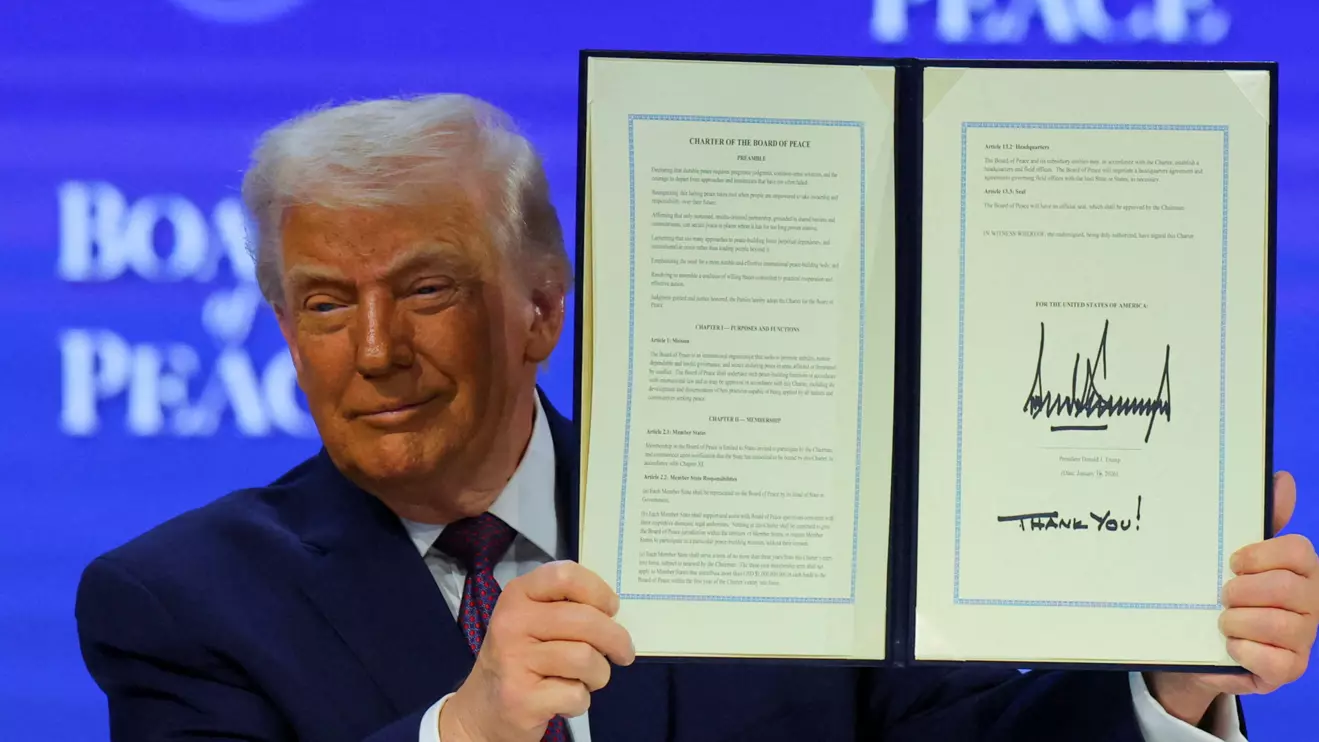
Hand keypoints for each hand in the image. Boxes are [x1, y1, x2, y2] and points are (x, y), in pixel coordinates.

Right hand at [439, 561, 635, 741]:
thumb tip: (614, 613)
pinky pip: (576, 694)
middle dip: (616, 640)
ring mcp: (514, 660)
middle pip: (586, 620)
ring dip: (599, 674)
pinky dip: (580, 701)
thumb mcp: (533, 620)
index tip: (611, 609)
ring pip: (586, 658)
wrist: (482, 708)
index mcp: (518, 595)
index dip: (599, 591)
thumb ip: (567, 607)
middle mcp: (512, 622)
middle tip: (623, 652)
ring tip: (587, 679)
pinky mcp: (521, 698)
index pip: (566, 575)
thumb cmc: (521, 658)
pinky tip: (564, 700)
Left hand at [1148, 471, 1318, 725]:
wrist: (1200, 644)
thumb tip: (1283, 480)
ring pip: (1279, 624)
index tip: (1232, 562)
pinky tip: (1231, 646)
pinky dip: (1245, 650)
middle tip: (1222, 595)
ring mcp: (1303, 638)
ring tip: (1222, 621)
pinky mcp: (1290, 670)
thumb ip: (1260, 522)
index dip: (1262, 555)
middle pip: (1286, 587)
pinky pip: (1274, 660)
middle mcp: (1311, 602)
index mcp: (1301, 570)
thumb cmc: (1224, 593)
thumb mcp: (1235, 558)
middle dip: (1244, 590)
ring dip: (1238, 621)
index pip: (1299, 552)